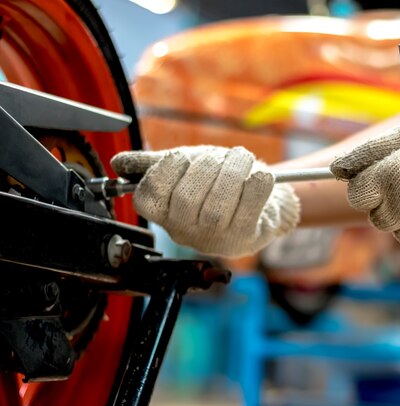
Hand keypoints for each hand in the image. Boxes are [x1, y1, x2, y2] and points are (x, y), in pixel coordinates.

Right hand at [111, 146, 299, 256]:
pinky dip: (256, 186)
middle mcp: (186, 232)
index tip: (182, 156)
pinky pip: (249, 210)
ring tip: (241, 157)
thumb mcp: (185, 170)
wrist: (262, 203)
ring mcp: (215, 239)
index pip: (149, 198)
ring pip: (218, 206)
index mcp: (165, 215)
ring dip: (232, 172)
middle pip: (186, 198)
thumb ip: (153, 165)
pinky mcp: (245, 238)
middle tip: (219, 155)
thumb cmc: (219, 185)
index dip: (164, 172)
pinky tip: (259, 175)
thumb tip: (120, 163)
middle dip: (204, 167)